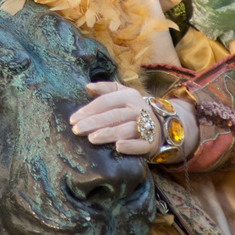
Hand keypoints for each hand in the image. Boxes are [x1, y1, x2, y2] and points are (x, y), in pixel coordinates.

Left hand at [70, 82, 198, 158]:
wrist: (161, 123)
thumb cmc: (133, 108)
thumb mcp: (121, 93)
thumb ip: (105, 88)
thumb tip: (87, 87)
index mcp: (129, 96)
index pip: (106, 101)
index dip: (89, 110)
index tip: (73, 119)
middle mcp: (138, 109)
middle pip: (113, 115)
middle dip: (93, 123)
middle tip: (77, 130)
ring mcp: (146, 126)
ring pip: (125, 129)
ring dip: (108, 133)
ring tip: (92, 138)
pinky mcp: (150, 142)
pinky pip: (141, 144)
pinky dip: (130, 146)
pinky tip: (118, 147)